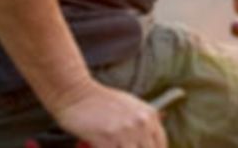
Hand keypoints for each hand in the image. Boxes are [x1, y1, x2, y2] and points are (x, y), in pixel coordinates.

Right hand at [49, 81, 165, 147]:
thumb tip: (150, 140)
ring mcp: (125, 133)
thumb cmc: (101, 101)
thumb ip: (144, 122)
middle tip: (122, 147)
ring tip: (110, 145)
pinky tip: (94, 147)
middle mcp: (141, 124)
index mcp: (150, 115)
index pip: (161, 145)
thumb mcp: (131, 106)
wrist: (76, 94)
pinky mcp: (106, 140)